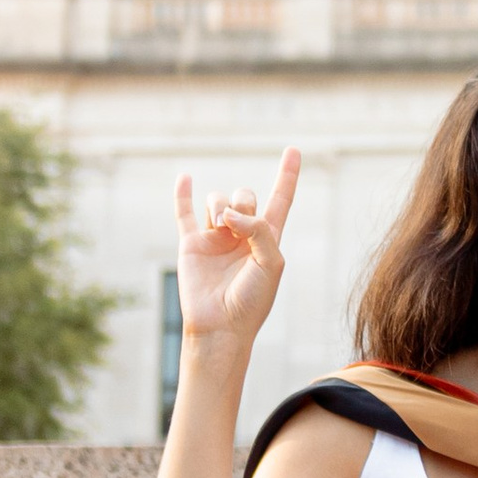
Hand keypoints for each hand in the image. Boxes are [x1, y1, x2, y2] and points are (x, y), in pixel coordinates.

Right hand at [172, 150, 299, 355]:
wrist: (221, 326)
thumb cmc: (252, 301)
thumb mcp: (271, 263)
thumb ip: (259, 230)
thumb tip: (228, 214)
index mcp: (268, 238)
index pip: (280, 200)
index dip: (287, 175)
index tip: (294, 150)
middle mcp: (241, 234)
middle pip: (244, 195)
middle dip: (243, 201)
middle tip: (238, 225)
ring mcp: (215, 238)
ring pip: (218, 200)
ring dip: (220, 205)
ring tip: (221, 226)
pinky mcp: (191, 245)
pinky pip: (184, 213)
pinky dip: (184, 194)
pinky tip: (185, 178)